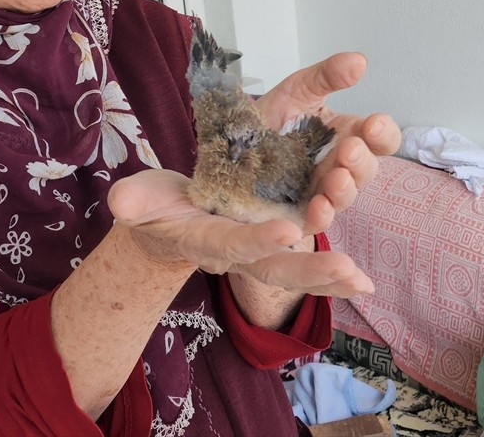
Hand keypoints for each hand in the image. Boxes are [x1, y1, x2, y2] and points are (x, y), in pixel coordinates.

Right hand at [108, 169, 373, 296]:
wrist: (165, 226)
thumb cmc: (153, 207)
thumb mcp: (139, 198)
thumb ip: (133, 200)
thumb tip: (119, 202)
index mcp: (204, 239)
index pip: (231, 243)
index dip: (256, 240)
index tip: (287, 230)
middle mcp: (235, 254)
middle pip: (273, 269)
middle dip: (308, 272)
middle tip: (346, 270)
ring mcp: (256, 256)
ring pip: (294, 272)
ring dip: (328, 277)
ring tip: (362, 280)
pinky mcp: (271, 250)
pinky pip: (305, 270)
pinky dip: (333, 280)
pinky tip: (364, 285)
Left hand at [255, 52, 400, 236]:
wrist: (229, 144)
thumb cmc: (270, 118)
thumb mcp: (297, 90)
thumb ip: (326, 76)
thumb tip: (359, 62)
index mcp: (346, 135)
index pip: (378, 138)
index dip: (382, 133)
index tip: (374, 124)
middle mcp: (339, 165)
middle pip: (365, 169)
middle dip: (361, 160)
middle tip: (349, 149)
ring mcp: (320, 191)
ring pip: (344, 196)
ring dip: (345, 189)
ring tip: (337, 177)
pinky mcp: (298, 213)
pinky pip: (316, 220)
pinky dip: (320, 216)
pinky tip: (318, 207)